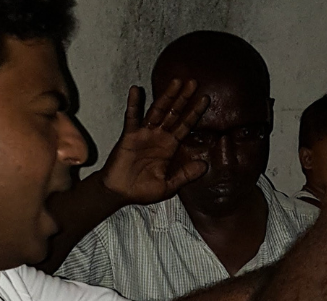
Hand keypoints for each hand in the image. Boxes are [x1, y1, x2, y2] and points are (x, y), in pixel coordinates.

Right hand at [98, 80, 209, 204]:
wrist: (120, 193)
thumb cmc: (142, 190)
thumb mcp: (168, 185)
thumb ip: (185, 175)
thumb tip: (204, 166)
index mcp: (169, 147)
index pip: (185, 126)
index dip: (195, 112)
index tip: (205, 99)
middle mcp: (159, 136)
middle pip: (174, 113)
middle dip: (184, 98)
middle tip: (194, 82)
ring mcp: (144, 134)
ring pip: (157, 110)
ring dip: (166, 96)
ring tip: (176, 81)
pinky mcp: (129, 135)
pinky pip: (132, 117)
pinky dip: (134, 104)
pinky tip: (136, 90)